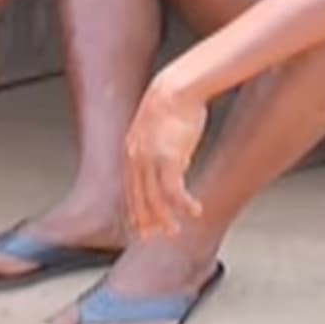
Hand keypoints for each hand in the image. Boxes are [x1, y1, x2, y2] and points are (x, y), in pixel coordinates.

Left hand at [124, 80, 206, 238]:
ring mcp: (150, 160)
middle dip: (146, 220)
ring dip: (165, 218)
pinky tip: (194, 211)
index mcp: (131, 149)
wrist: (178, 87)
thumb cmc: (174, 101)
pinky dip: (184, 205)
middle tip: (155, 235)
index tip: (140, 224)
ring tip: (174, 230)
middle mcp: (136, 158)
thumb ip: (159, 148)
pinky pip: (174, 193)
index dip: (135, 209)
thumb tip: (175, 163)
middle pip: (138, 198)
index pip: (130, 188)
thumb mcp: (158, 127)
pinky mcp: (168, 160)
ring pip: (154, 200)